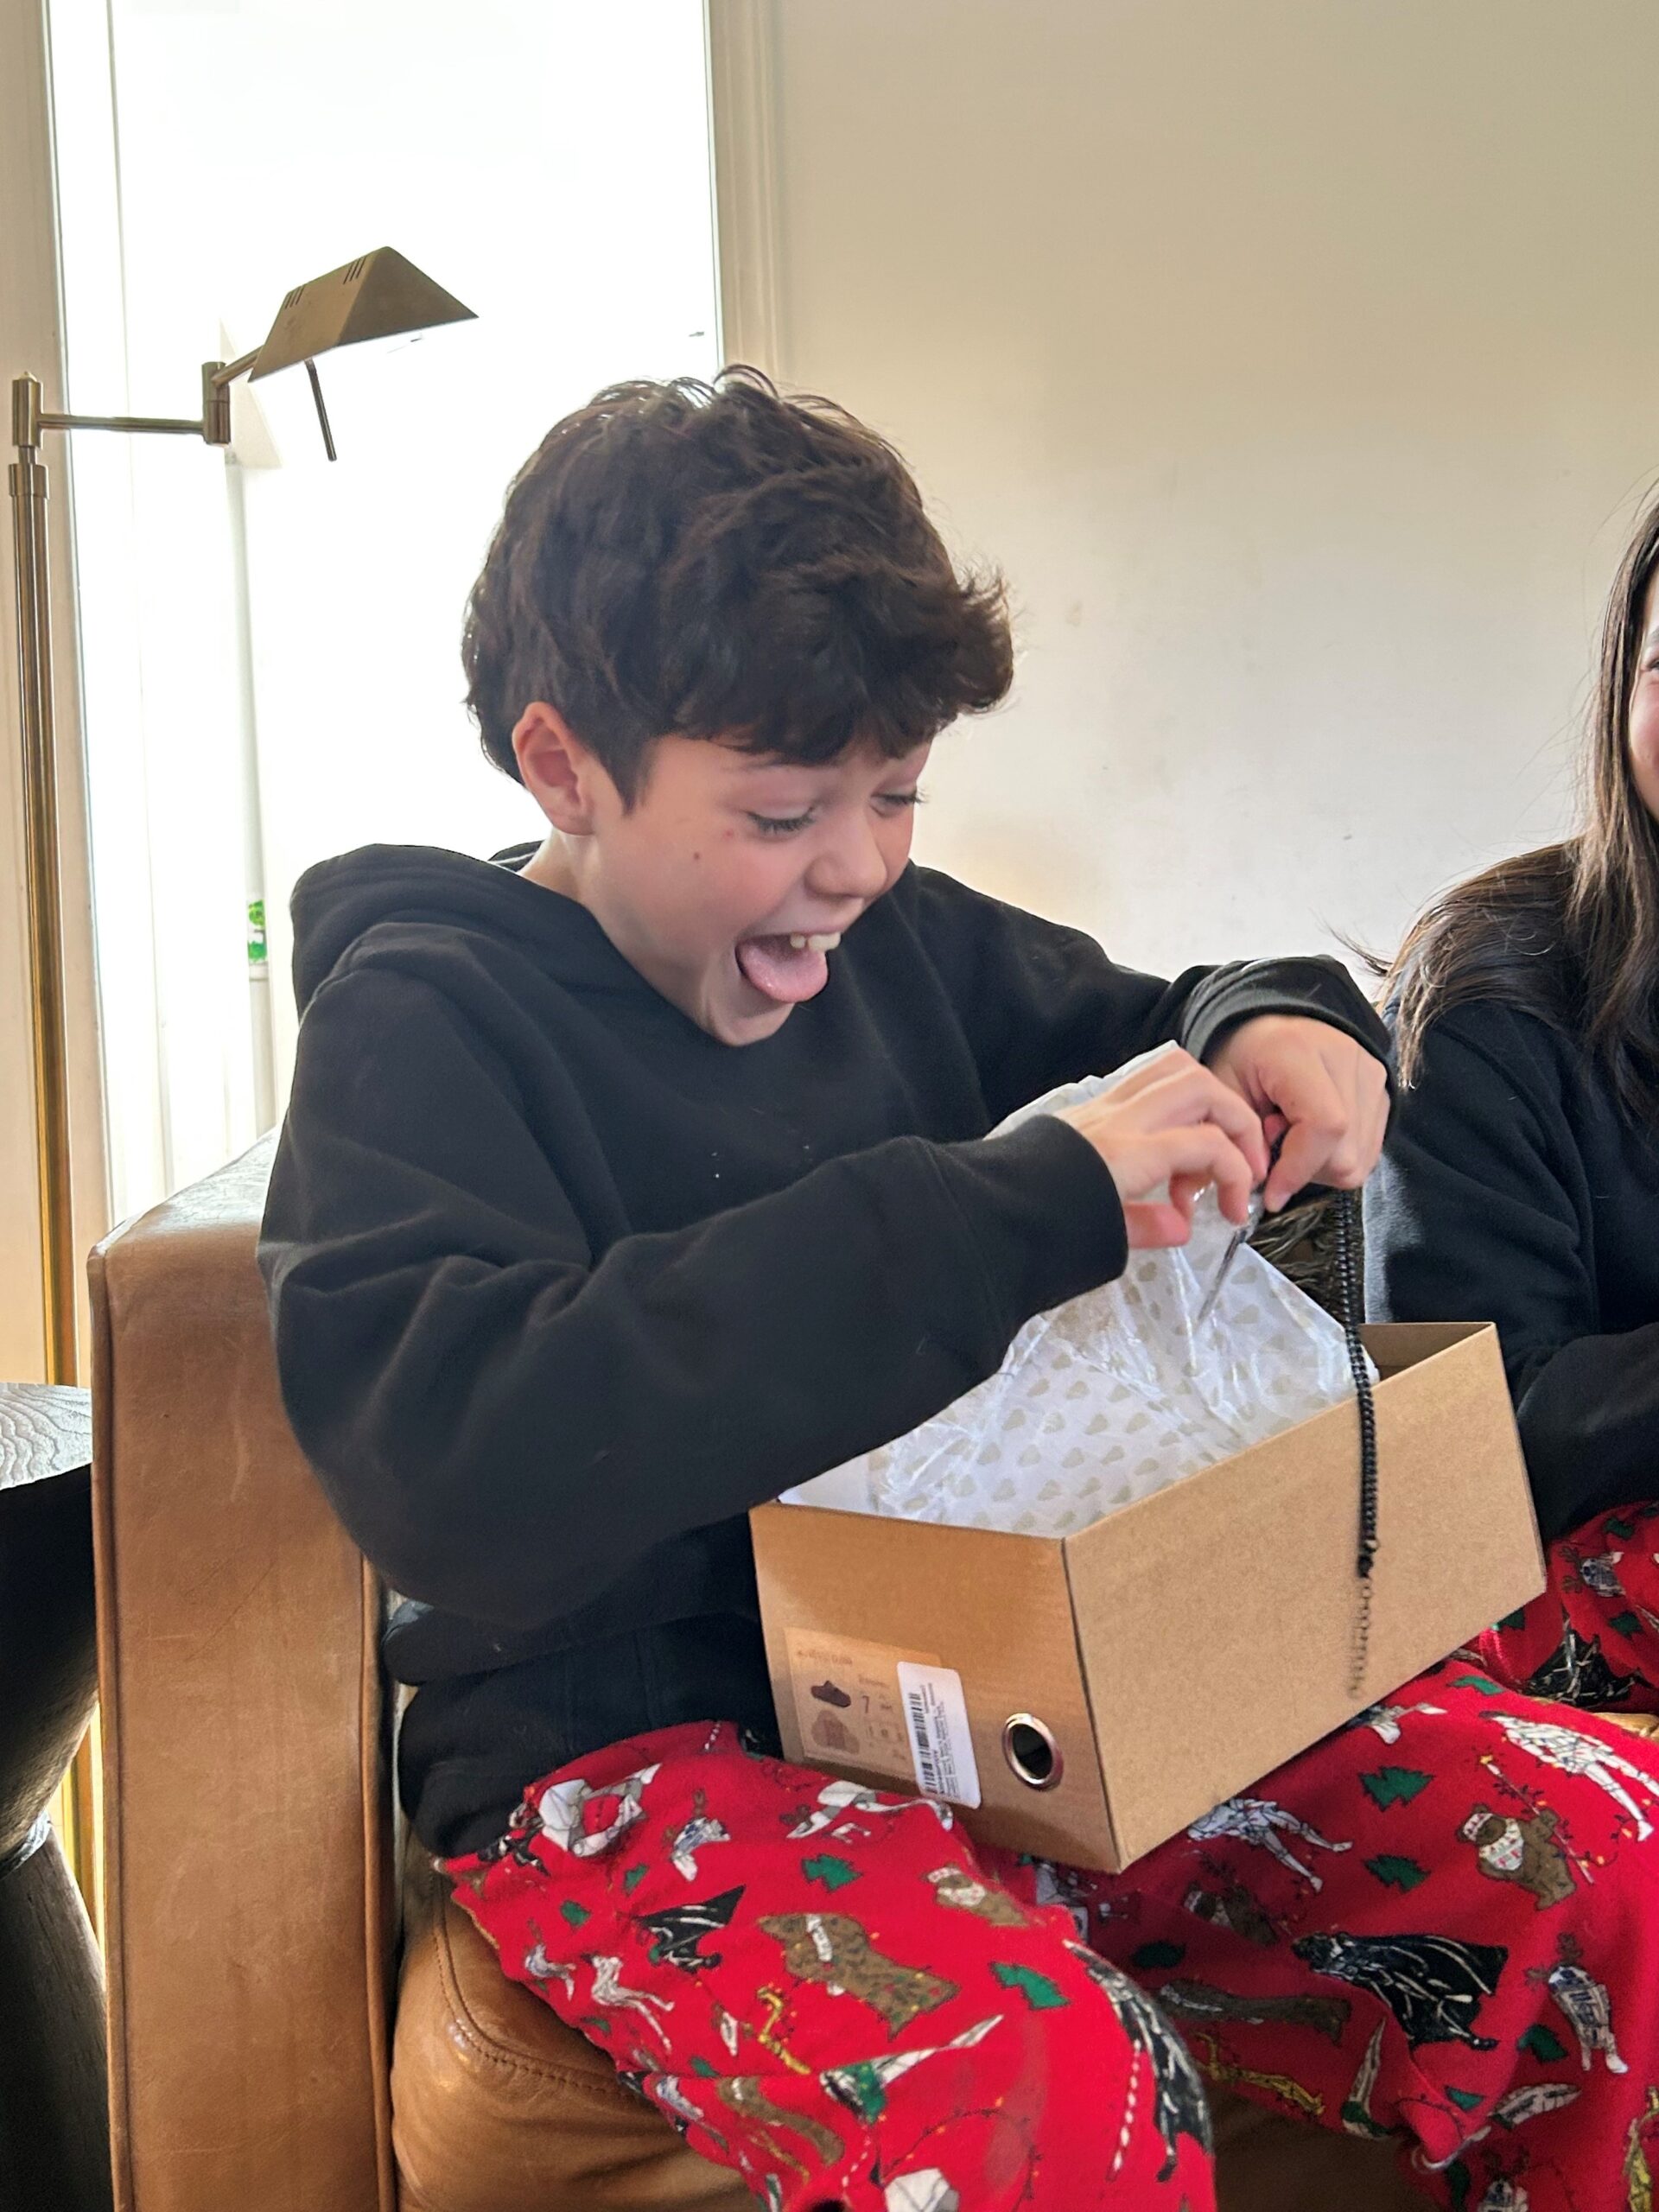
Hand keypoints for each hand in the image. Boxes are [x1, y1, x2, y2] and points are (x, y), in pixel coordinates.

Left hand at [1056, 1046, 1268, 1248]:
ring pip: (1173, 1069)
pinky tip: (1175, 1139)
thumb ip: (1148, 1226)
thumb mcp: (1099, 1238)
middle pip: (1200, 1088)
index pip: (1206, 1144)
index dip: (1234, 1175)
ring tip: (1213, 1144)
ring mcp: (1102, 1106)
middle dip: (1237, 1122)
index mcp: (1126, 1154)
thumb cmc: (1040, 1225)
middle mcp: (1118, 1119)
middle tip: (1242, 1166)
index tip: (1232, 1214)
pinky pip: (1145, 1079)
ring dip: (1209, 1100)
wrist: (985, 1209)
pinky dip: (1175, 1098)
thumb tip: (1184, 1223)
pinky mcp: (1089, 1106)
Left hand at [1206, 1015, 1388, 1212]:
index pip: (1324, 1125)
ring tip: (1292, 1134)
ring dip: (1321, 1165)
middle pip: (1346, 1151)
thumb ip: (1241, 1139)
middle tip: (1273, 1144)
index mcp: (1298, 1051)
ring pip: (1360, 1158)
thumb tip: (1267, 1184)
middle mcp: (1347, 1058)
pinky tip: (1311, 1134)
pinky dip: (1336, 1157)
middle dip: (1304, 1169)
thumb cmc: (1242, 1057)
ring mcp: (1372, 1073)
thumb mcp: (1223, 1093)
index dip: (1298, 1169)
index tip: (1271, 1194)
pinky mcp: (1382, 1090)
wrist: (1271, 1026)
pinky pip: (1368, 1151)